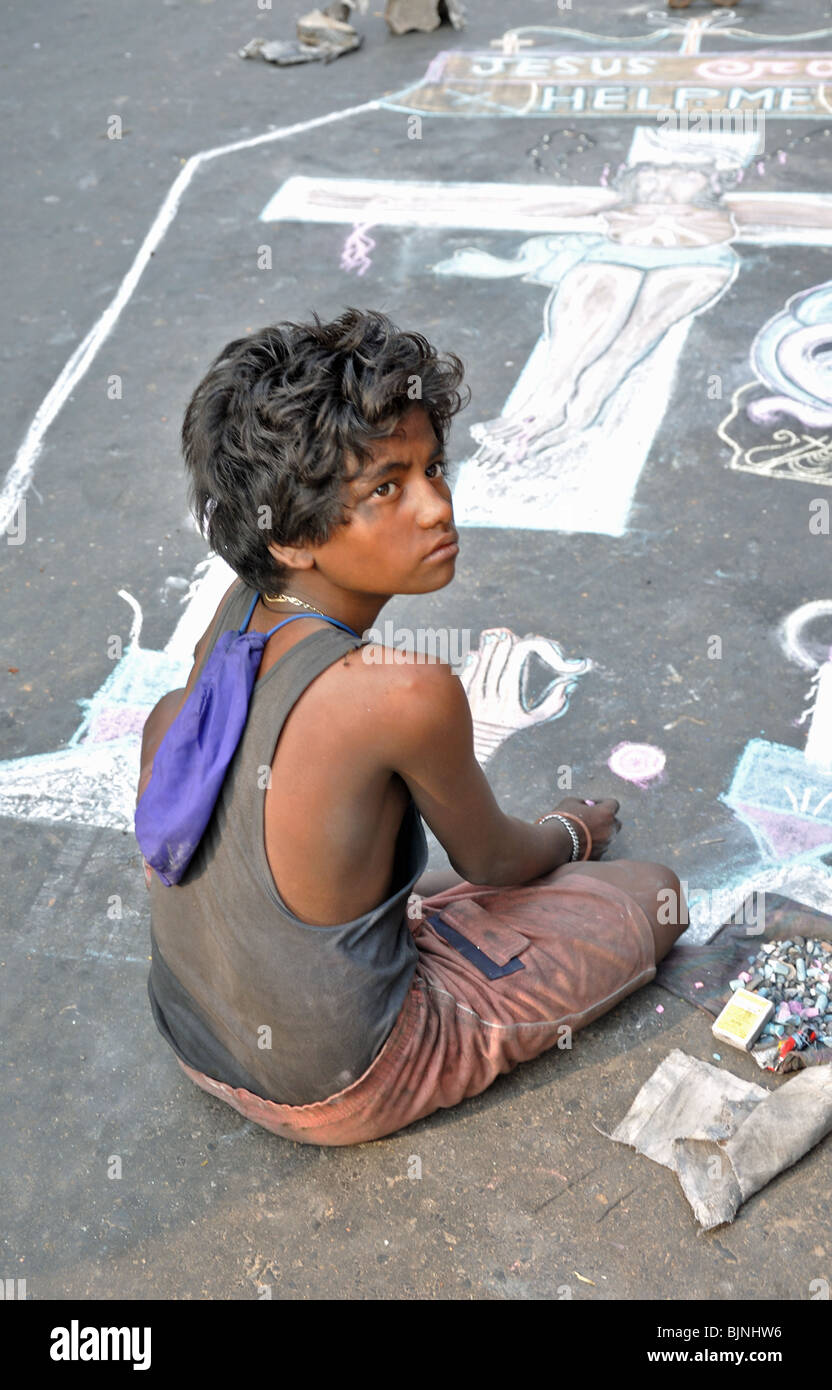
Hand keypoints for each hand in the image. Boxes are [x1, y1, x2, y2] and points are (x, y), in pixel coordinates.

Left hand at [458, 628, 590, 763]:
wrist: (481, 743)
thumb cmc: (511, 725)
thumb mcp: (533, 718)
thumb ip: (553, 703)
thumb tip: (570, 684)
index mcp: (511, 704)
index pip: (517, 668)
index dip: (523, 652)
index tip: (529, 643)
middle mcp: (492, 701)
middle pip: (497, 664)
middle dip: (504, 646)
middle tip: (508, 635)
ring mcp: (474, 698)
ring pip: (481, 666)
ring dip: (489, 649)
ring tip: (495, 636)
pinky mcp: (461, 696)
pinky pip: (465, 673)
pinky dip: (472, 660)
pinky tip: (478, 653)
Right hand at [548, 796, 620, 859]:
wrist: (554, 843)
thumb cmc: (562, 819)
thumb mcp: (571, 802)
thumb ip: (584, 803)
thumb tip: (588, 806)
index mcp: (606, 813)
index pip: (613, 804)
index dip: (602, 802)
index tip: (591, 804)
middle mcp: (610, 830)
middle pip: (615, 822)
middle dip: (606, 820)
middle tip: (591, 819)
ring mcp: (605, 845)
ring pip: (607, 837)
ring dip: (598, 833)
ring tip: (581, 832)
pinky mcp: (598, 857)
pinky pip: (599, 848)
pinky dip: (592, 845)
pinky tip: (578, 843)